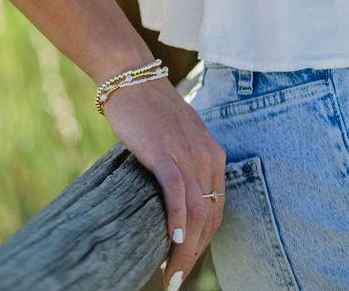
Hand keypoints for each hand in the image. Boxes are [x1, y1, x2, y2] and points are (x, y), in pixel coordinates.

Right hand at [102, 75, 225, 287]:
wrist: (131, 77)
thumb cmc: (149, 112)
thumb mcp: (176, 141)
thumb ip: (183, 167)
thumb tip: (175, 205)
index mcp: (213, 155)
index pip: (217, 210)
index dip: (204, 242)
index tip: (187, 262)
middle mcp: (206, 156)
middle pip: (209, 217)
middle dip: (195, 255)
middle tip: (176, 281)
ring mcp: (187, 153)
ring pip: (196, 211)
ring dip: (185, 250)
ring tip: (172, 276)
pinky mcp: (164, 150)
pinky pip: (177, 190)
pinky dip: (178, 217)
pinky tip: (174, 238)